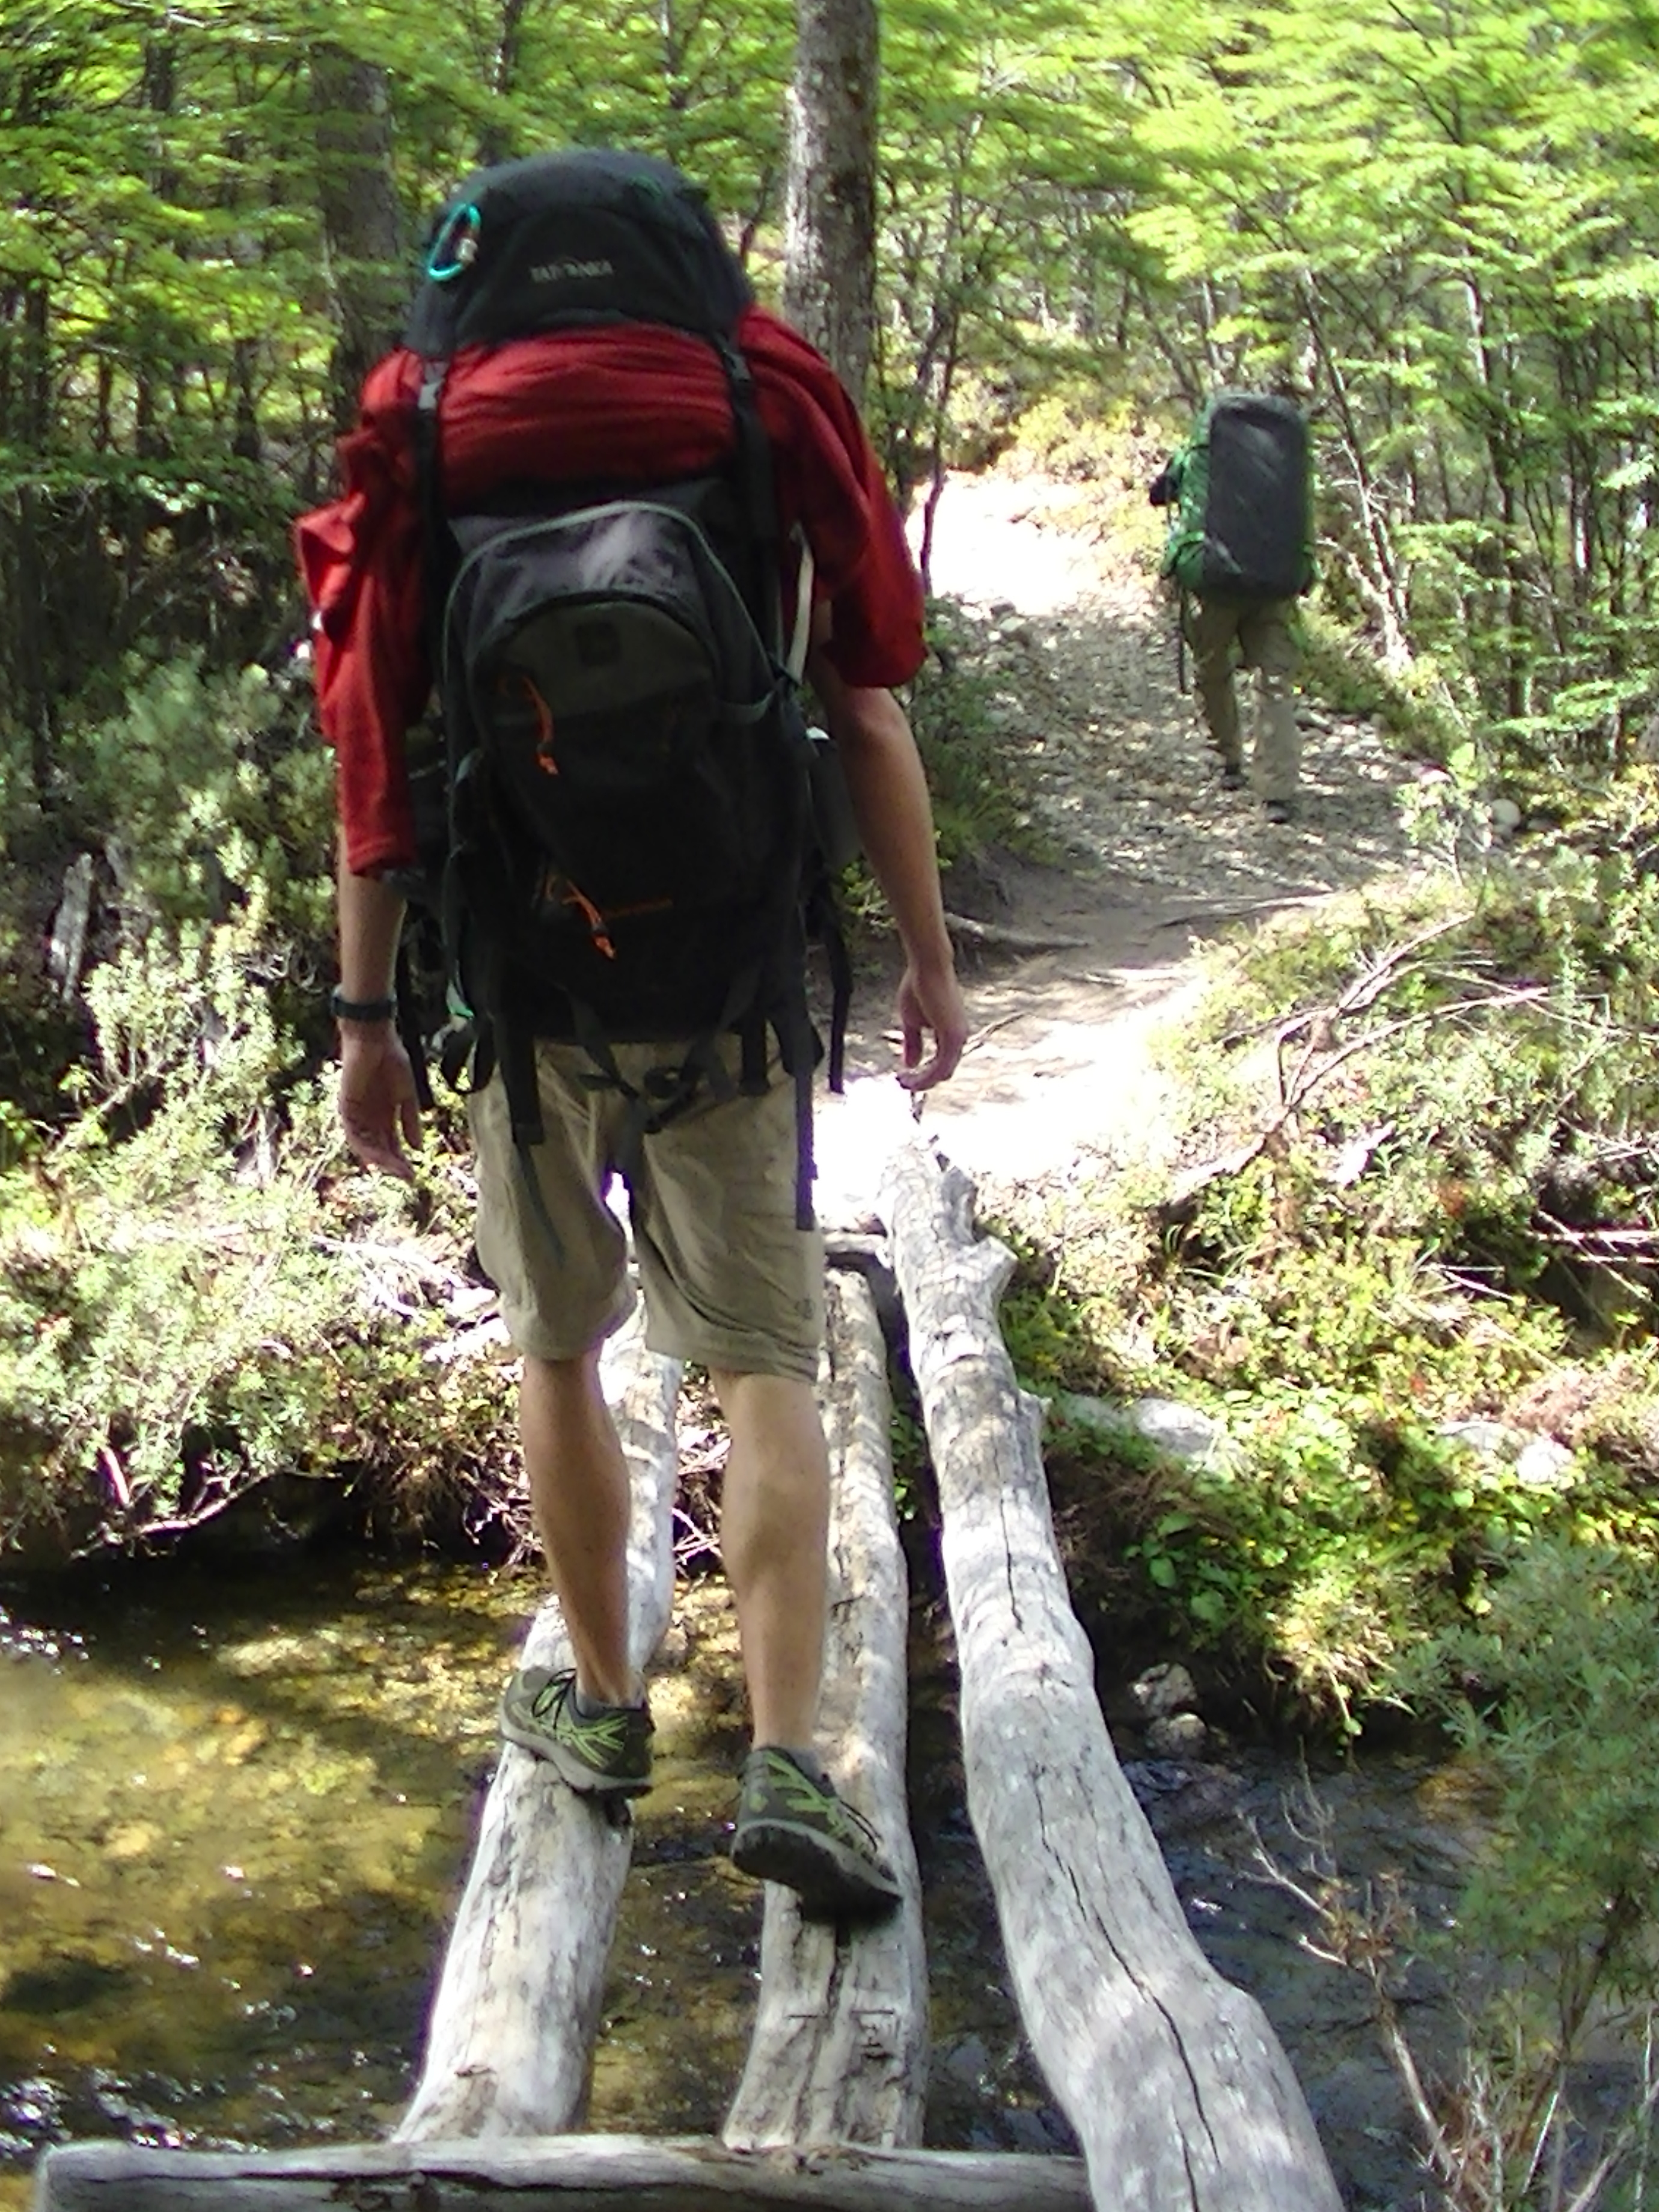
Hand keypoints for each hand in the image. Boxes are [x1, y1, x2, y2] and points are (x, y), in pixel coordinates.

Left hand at [337, 1024, 421, 1178]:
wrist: (375, 1039)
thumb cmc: (392, 1060)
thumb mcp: (407, 1094)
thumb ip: (410, 1120)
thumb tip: (417, 1148)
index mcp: (383, 1114)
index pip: (391, 1144)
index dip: (401, 1160)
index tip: (413, 1175)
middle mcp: (368, 1118)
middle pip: (379, 1149)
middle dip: (393, 1165)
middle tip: (408, 1177)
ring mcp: (356, 1115)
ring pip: (366, 1146)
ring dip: (381, 1160)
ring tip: (397, 1171)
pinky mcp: (346, 1108)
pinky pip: (353, 1135)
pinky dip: (365, 1148)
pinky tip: (378, 1158)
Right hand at [895, 962, 968, 1092]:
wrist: (928, 967)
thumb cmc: (920, 986)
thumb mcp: (912, 1020)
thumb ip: (912, 1043)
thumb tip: (910, 1064)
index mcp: (951, 1033)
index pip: (941, 1063)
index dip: (923, 1073)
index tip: (904, 1076)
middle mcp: (959, 1037)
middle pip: (944, 1072)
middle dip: (922, 1081)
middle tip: (902, 1083)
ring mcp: (958, 1037)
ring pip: (943, 1072)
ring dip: (923, 1081)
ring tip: (904, 1082)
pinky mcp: (953, 1036)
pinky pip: (941, 1067)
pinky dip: (926, 1076)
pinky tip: (911, 1077)